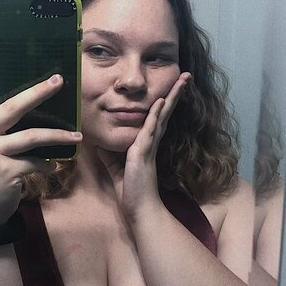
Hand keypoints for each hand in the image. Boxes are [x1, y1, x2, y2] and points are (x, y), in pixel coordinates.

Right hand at [0, 37, 81, 226]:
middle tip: (59, 80)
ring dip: (58, 136)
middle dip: (38, 92)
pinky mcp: (4, 171)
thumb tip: (32, 107)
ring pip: (32, 136)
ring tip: (78, 136)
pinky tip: (53, 166)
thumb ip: (2, 129)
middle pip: (13, 106)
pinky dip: (48, 164)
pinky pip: (36, 162)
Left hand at [97, 71, 190, 223]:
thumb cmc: (132, 193)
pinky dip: (156, 114)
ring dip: (172, 95)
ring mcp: (149, 145)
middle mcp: (151, 142)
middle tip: (186, 76)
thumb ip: (109, 156)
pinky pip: (150, 129)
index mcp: (146, 145)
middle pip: (165, 112)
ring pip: (162, 115)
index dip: (163, 104)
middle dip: (174, 93)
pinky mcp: (143, 151)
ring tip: (183, 78)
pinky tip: (161, 100)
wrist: (140, 209)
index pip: (157, 119)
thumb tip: (100, 143)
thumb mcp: (116, 170)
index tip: (169, 89)